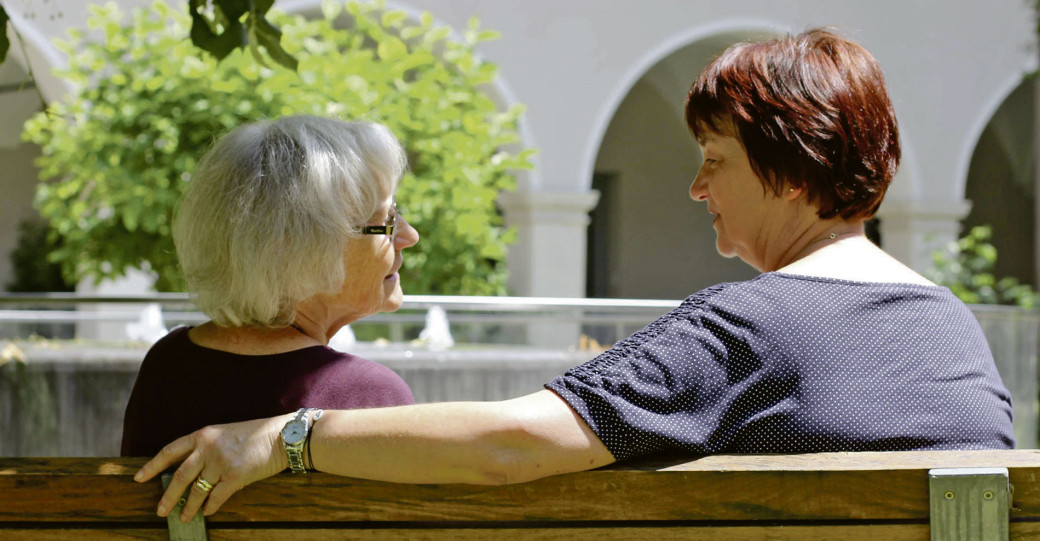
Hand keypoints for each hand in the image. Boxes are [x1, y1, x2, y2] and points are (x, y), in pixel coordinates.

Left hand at [134, 413, 292, 521]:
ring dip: (188, 507)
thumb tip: (189, 472)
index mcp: (203, 435)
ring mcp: (221, 462)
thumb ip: (206, 448)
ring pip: (197, 490)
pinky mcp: (235, 476)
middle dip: (168, 496)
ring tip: (183, 518)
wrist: (281, 436)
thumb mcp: (224, 434)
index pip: (170, 451)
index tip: (139, 478)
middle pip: (179, 476)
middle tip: (160, 511)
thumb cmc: (254, 435)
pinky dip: (210, 506)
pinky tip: (207, 512)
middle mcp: (208, 448)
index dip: (152, 466)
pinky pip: (216, 497)